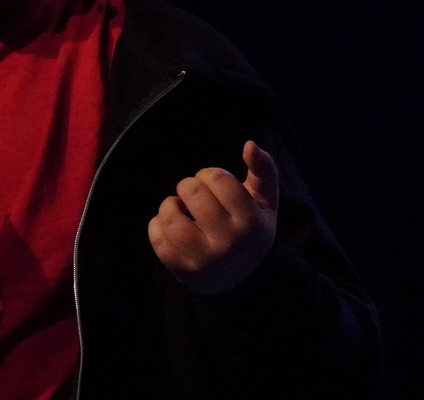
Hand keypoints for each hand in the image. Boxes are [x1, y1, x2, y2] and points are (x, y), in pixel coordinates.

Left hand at [148, 140, 278, 294]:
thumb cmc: (251, 228)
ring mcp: (205, 260)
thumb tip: (249, 144)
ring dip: (170, 205)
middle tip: (195, 195)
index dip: (209, 175)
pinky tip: (170, 225)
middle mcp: (229, 242)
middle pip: (192, 192)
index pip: (217, 178)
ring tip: (180, 208)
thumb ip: (264, 169)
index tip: (213, 184)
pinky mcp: (184, 272)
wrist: (245, 279)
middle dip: (189, 186)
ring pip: (170, 216)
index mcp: (251, 222)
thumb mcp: (265, 201)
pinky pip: (158, 239)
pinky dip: (157, 225)